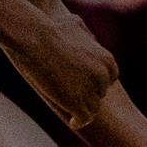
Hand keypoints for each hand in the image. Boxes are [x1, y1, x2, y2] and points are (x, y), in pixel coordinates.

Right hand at [3, 9, 118, 128]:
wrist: (36, 40)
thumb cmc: (52, 29)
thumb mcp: (75, 24)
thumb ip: (86, 33)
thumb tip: (90, 38)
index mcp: (107, 61)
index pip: (110, 79)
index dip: (97, 82)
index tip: (85, 85)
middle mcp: (104, 77)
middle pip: (100, 94)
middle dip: (88, 94)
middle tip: (73, 96)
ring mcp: (91, 91)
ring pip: (92, 108)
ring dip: (83, 108)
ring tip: (71, 108)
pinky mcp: (78, 104)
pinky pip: (85, 119)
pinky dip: (79, 121)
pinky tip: (73, 122)